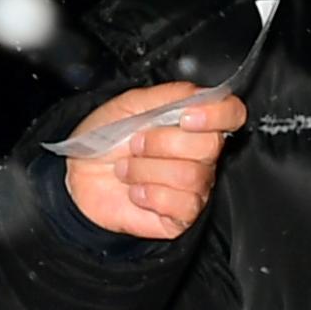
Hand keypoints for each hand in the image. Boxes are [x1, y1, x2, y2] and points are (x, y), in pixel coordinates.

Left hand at [59, 84, 237, 238]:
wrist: (78, 174)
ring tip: (127, 169)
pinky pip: (182, 205)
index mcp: (194, 123)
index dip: (217, 114)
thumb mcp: (131, 104)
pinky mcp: (182, 215)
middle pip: (210, 146)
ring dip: (147, 170)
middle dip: (162, 143)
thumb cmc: (105, 139)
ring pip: (191, 176)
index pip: (232, 113)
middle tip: (135, 145)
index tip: (186, 117)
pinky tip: (136, 192)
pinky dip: (150, 195)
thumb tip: (203, 94)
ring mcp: (195, 187)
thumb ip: (170, 95)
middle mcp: (201, 155)